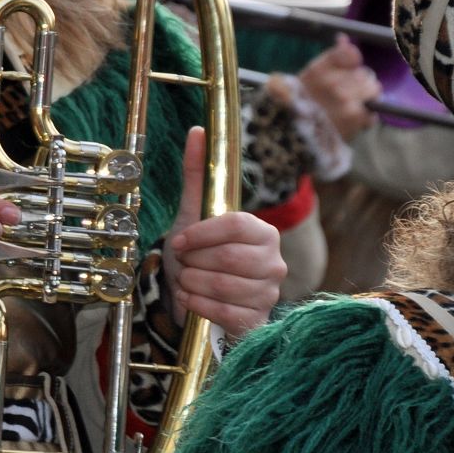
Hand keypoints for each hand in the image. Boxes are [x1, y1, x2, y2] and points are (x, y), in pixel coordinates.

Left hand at [163, 128, 284, 337]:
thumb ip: (197, 174)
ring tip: (186, 279)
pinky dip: (196, 304)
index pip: (235, 225)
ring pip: (224, 286)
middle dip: (193, 261)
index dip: (200, 234)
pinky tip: (189, 298)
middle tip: (184, 262)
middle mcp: (275, 262)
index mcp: (262, 232)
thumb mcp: (193, 213)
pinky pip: (224, 313)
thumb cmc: (198, 252)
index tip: (179, 240)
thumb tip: (197, 131)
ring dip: (191, 283)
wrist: (197, 294)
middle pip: (229, 258)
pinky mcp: (258, 322)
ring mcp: (270, 294)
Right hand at [296, 36, 379, 139]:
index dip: (353, 62)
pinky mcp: (355, 118)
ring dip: (367, 98)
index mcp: (318, 70)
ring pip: (373, 89)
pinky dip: (366, 118)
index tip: (349, 70)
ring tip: (352, 107)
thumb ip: (331, 58)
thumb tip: (344, 38)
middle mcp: (332, 82)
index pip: (350, 54)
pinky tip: (353, 121)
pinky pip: (373, 112)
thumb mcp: (309, 76)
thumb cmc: (301, 104)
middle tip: (349, 94)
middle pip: (365, 73)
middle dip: (361, 82)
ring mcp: (345, 100)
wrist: (291, 137)